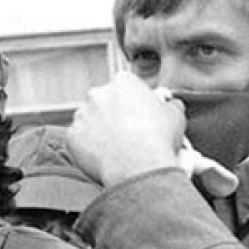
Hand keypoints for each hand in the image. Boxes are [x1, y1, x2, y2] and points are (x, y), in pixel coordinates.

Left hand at [68, 72, 182, 186]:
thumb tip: (170, 105)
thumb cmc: (158, 138)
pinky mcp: (72, 136)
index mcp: (123, 82)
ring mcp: (82, 115)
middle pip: (105, 101)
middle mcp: (98, 94)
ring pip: (90, 120)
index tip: (142, 113)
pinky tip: (106, 156)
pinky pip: (80, 140)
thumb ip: (170, 105)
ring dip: (101, 130)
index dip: (135, 100)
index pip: (126, 85)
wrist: (138, 166)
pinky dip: (90, 147)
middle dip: (115, 113)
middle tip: (131, 131)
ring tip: (119, 147)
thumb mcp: (176, 115)